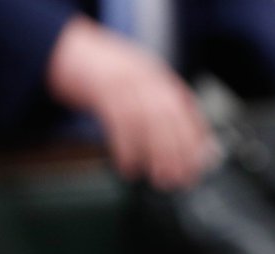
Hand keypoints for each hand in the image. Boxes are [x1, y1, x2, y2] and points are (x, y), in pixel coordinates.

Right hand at [47, 16, 216, 190]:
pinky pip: (119, 124)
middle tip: (179, 179)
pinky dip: (127, 149)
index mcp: (164, 81)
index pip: (190, 113)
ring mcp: (126, 84)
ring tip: (160, 178)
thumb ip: (169, 113)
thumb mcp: (147, 88)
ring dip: (156, 155)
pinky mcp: (102, 92)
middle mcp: (149, 81)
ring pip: (148, 123)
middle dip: (178, 153)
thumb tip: (194, 146)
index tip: (199, 166)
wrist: (75, 53)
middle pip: (171, 119)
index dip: (197, 143)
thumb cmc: (115, 80)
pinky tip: (129, 167)